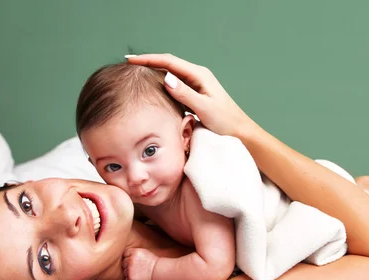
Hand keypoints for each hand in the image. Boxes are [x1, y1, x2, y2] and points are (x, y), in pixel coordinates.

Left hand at [122, 248, 157, 279]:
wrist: (158, 272)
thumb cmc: (152, 262)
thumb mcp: (144, 252)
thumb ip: (134, 252)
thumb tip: (126, 254)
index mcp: (134, 252)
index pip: (125, 254)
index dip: (129, 258)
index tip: (135, 261)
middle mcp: (131, 260)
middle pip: (123, 263)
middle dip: (128, 265)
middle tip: (137, 268)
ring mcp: (130, 269)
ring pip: (124, 272)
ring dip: (129, 273)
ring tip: (139, 273)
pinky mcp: (130, 278)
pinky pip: (126, 279)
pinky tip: (138, 278)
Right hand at [127, 53, 255, 139]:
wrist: (240, 132)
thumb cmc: (225, 121)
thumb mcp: (204, 108)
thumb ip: (185, 94)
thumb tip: (166, 78)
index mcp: (199, 75)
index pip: (169, 62)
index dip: (149, 59)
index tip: (131, 60)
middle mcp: (197, 76)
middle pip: (168, 64)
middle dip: (148, 62)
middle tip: (129, 65)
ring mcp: (196, 84)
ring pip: (170, 74)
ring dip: (154, 72)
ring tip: (136, 73)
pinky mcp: (195, 94)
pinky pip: (174, 84)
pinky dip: (161, 83)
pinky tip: (152, 88)